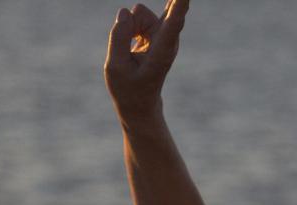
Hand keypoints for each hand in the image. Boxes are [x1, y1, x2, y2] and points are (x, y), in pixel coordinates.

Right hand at [104, 0, 189, 120]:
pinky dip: (130, 30)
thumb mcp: (114, 66)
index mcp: (163, 50)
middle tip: (149, 38)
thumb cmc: (128, 89)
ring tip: (131, 53)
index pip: (176, 19)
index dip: (182, 1)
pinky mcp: (157, 29)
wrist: (139, 104)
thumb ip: (118, 36)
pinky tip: (134, 49)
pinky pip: (136, 17)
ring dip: (129, 29)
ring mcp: (164, 33)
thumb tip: (127, 10)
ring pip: (139, 14)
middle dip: (162, 8)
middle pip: (158, 11)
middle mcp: (169, 39)